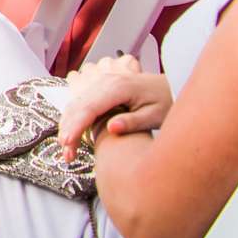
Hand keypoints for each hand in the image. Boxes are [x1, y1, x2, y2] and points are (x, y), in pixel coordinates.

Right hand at [57, 55, 174, 156]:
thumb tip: (112, 129)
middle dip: (68, 131)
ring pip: (75, 104)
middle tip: (67, 155)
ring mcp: (101, 83)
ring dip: (67, 126)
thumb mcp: (156, 115)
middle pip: (77, 107)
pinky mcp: (99, 89)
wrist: (170, 86)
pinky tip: (71, 135)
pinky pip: (80, 103)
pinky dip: (72, 119)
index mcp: (118, 87)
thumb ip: (133, 122)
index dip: (76, 126)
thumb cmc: (166, 101)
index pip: (89, 108)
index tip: (68, 143)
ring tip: (67, 151)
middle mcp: (105, 82)